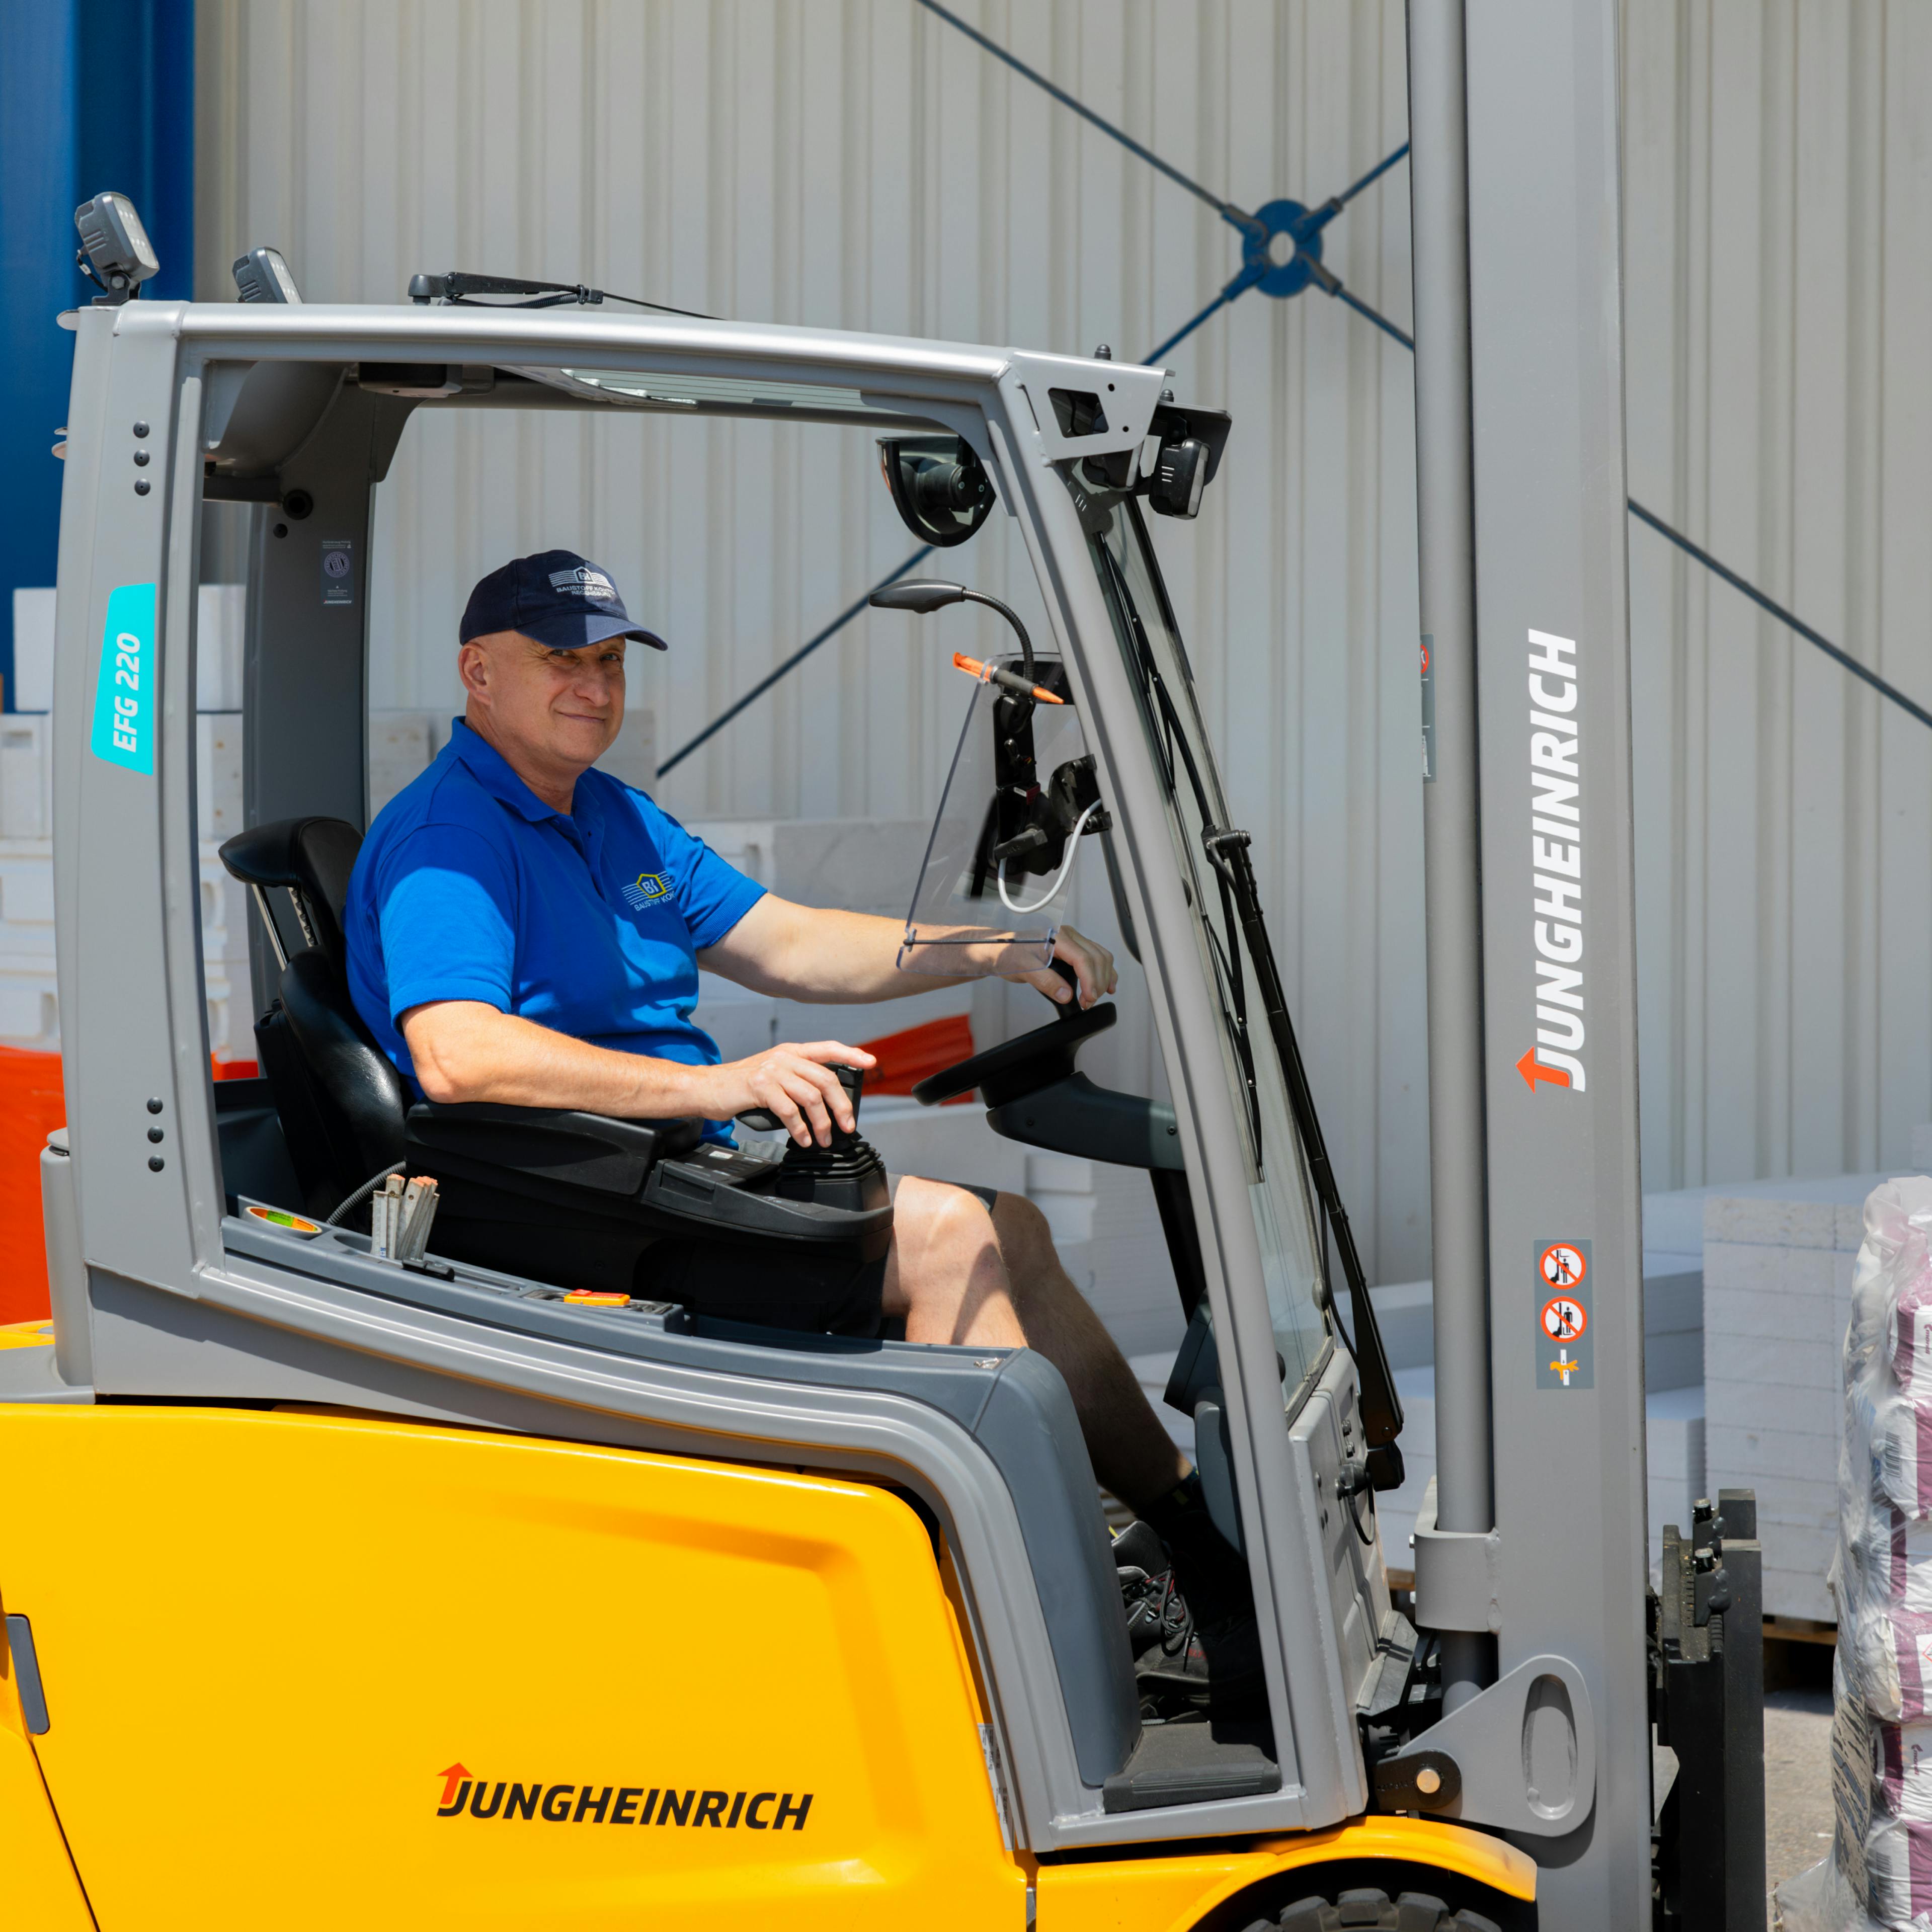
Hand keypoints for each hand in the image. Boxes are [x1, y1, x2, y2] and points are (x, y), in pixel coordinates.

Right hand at [696, 1040, 876, 1147]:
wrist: (707, 1088)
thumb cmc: (741, 1087)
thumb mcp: (773, 1075)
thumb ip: (797, 1081)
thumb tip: (826, 1104)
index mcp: (791, 1052)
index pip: (828, 1048)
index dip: (852, 1054)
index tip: (871, 1063)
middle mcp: (784, 1057)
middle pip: (826, 1079)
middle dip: (841, 1106)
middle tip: (846, 1126)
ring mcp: (772, 1070)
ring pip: (811, 1097)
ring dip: (822, 1123)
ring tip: (823, 1139)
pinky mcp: (759, 1087)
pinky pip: (790, 1111)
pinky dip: (800, 1129)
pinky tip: (802, 1139)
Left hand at [1008, 925, 1116, 1009]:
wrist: (1001, 949)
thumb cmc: (1009, 955)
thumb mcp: (1023, 969)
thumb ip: (1045, 981)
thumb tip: (1066, 995)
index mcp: (1057, 937)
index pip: (1083, 958)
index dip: (1090, 980)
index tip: (1088, 999)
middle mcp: (1069, 935)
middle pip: (1096, 958)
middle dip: (1097, 983)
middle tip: (1087, 1003)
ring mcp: (1074, 940)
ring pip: (1101, 957)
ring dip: (1104, 978)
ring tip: (1094, 998)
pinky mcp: (1074, 948)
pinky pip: (1097, 957)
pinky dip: (1105, 972)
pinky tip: (1107, 985)